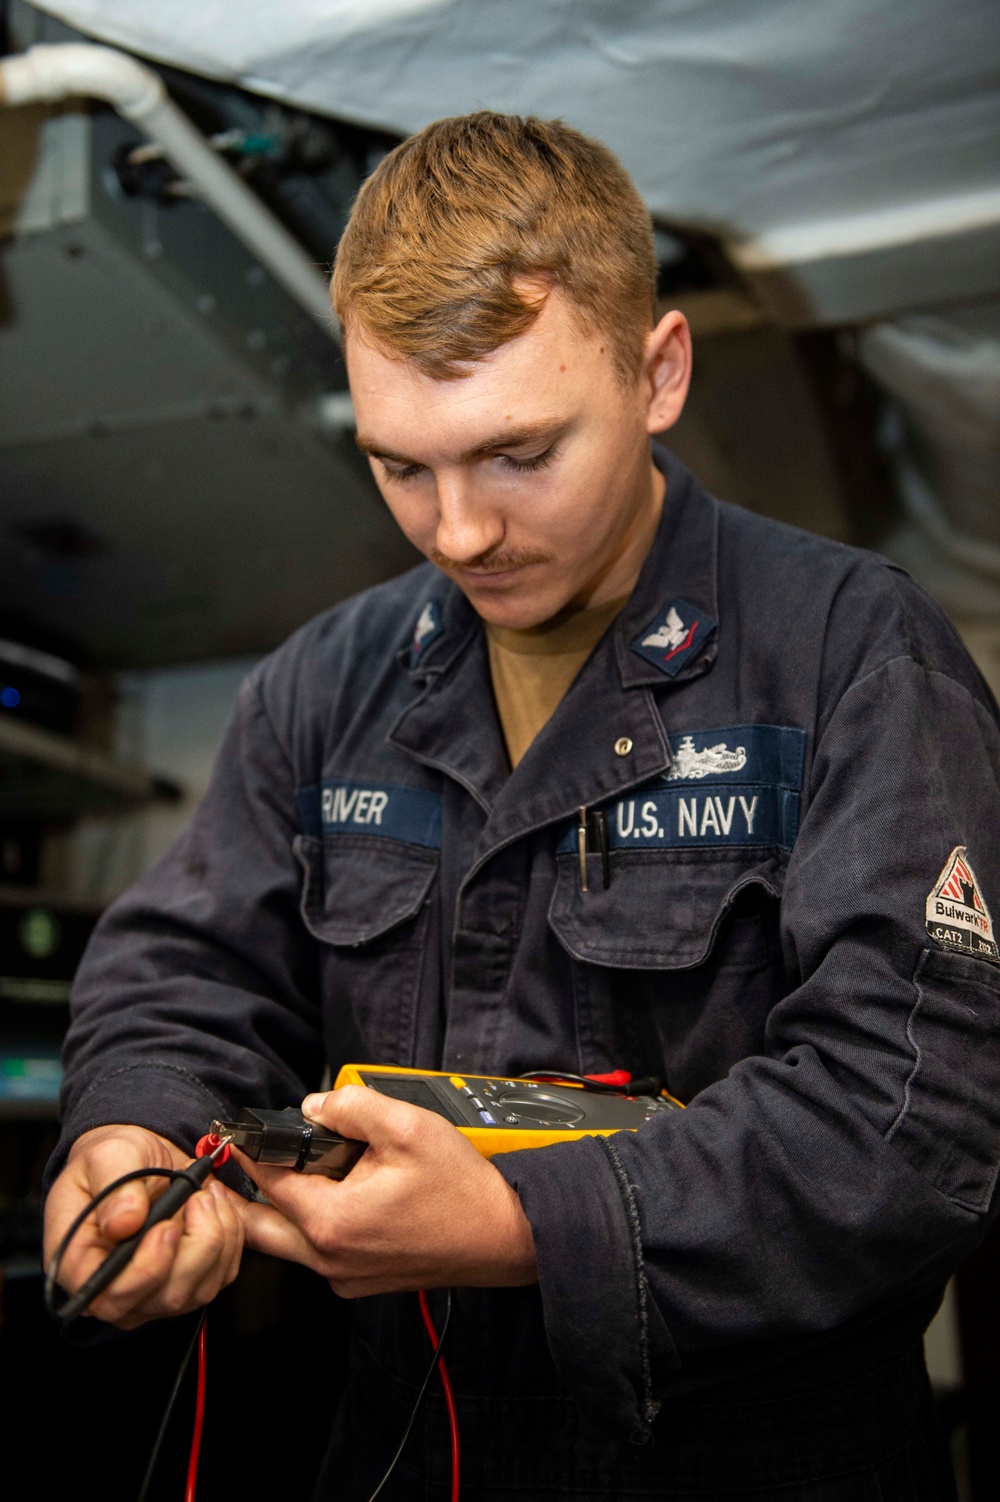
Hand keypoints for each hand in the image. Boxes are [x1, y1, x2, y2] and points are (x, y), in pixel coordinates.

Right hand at [43, 1123, 243, 1328]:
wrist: (138, 1158)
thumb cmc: (113, 1162)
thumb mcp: (107, 1156)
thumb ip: (114, 1186)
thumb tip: (124, 1222)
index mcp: (81, 1264)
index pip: (112, 1296)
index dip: (148, 1269)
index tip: (168, 1226)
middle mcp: (117, 1288)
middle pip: (167, 1296)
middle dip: (196, 1243)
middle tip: (196, 1196)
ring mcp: (154, 1291)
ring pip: (201, 1288)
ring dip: (218, 1235)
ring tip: (205, 1192)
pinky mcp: (188, 1281)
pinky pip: (222, 1274)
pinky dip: (230, 1236)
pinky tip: (216, 1204)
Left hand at [240, 1086, 536, 1296]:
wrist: (504, 1236)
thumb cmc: (462, 1189)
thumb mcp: (409, 1127)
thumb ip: (353, 1106)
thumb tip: (315, 1106)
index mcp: (333, 1222)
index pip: (268, 1183)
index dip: (248, 1153)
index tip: (229, 1136)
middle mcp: (331, 1259)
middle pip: (259, 1228)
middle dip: (241, 1195)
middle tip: (233, 1166)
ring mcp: (345, 1276)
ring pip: (286, 1245)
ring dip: (276, 1211)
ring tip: (283, 1174)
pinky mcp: (361, 1281)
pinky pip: (317, 1253)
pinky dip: (309, 1226)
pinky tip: (329, 1196)